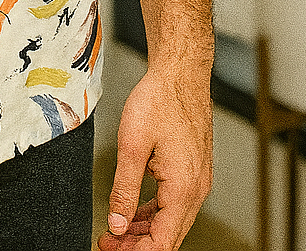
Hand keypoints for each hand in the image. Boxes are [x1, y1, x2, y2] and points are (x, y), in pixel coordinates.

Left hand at [97, 64, 212, 249]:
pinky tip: (135, 211)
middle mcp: (196, 189)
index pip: (162, 243)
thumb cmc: (160, 100)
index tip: (110, 250)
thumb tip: (118, 224)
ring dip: (144, 230)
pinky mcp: (193, 169)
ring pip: (171, 221)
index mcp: (183, 189)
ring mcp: (197, 179)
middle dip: (137, 246)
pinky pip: (174, 202)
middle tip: (108, 243)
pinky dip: (154, 212)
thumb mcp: (132, 146)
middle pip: (168, 236)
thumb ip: (124, 190)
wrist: (181, 72)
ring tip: (116, 231)